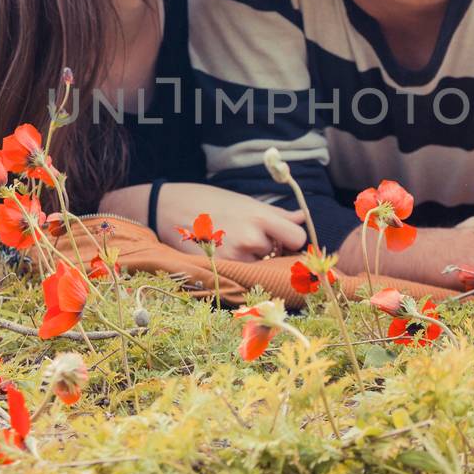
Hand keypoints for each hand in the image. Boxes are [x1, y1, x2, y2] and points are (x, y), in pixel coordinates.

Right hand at [154, 183, 307, 261]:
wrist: (170, 208)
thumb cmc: (210, 200)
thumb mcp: (246, 201)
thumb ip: (277, 214)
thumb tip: (303, 218)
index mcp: (260, 216)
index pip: (297, 238)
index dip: (293, 240)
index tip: (284, 239)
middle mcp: (252, 238)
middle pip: (276, 253)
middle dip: (266, 248)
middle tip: (246, 236)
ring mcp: (236, 256)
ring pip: (258, 264)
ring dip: (250, 258)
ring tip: (229, 241)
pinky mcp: (221, 268)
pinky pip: (242, 272)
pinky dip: (236, 265)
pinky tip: (222, 250)